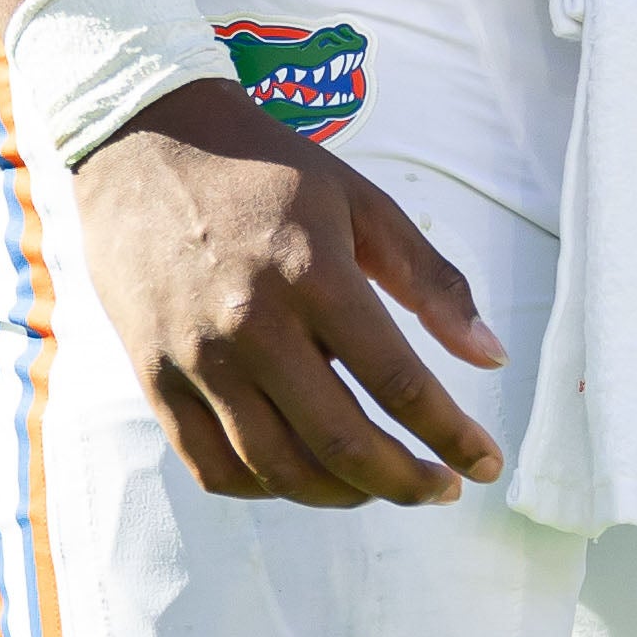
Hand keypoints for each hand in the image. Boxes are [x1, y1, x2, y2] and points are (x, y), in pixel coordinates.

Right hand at [71, 83, 509, 509]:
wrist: (144, 141)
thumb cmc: (268, 169)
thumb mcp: (362, 201)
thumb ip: (431, 280)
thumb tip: (491, 357)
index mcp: (313, 274)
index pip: (397, 380)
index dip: (452, 435)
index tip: (486, 464)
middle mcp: (252, 325)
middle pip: (340, 442)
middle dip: (405, 481)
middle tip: (442, 490)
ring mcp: (197, 358)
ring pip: (277, 469)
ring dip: (342, 496)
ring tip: (379, 485)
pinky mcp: (155, 377)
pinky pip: (212, 466)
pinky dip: (265, 490)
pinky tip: (302, 477)